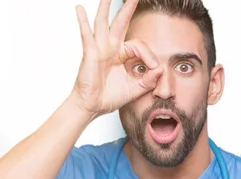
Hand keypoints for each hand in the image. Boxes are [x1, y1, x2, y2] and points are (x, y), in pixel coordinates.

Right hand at [70, 0, 161, 116]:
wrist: (92, 107)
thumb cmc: (109, 97)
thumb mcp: (135, 89)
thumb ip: (149, 80)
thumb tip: (160, 69)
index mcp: (121, 55)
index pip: (138, 45)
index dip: (149, 54)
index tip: (154, 67)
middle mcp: (110, 48)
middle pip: (120, 23)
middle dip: (127, 9)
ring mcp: (99, 49)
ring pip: (102, 23)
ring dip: (105, 7)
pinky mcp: (90, 54)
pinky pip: (87, 35)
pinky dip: (83, 22)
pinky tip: (80, 9)